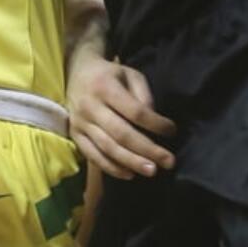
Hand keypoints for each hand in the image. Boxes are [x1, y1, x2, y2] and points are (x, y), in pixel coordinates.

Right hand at [68, 52, 176, 178]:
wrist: (75, 72)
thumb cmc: (108, 74)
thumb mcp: (130, 74)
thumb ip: (143, 95)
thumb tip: (153, 121)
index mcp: (105, 87)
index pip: (135, 111)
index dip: (156, 124)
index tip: (172, 131)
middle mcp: (90, 107)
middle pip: (121, 134)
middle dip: (147, 150)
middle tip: (169, 161)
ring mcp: (80, 123)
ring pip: (107, 148)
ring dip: (132, 162)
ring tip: (152, 171)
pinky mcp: (74, 135)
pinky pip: (93, 156)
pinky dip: (111, 168)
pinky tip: (129, 173)